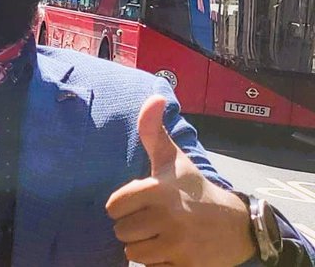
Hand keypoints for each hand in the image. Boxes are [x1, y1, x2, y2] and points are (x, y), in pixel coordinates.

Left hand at [106, 95, 253, 266]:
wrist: (234, 225)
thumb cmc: (194, 189)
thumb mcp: (173, 159)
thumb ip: (153, 130)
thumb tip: (154, 97)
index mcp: (158, 190)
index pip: (113, 208)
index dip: (122, 206)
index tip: (139, 202)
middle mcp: (168, 218)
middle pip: (122, 232)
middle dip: (133, 227)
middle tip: (152, 219)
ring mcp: (179, 245)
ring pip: (134, 253)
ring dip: (143, 246)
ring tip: (160, 234)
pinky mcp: (187, 266)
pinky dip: (158, 262)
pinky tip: (172, 249)